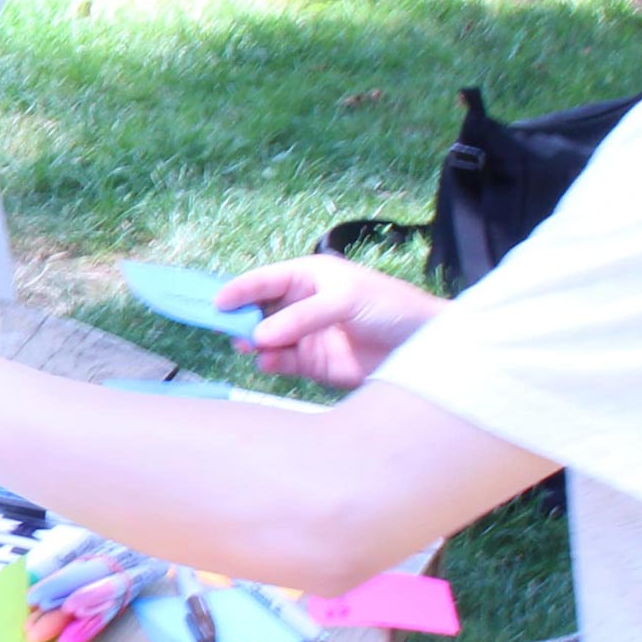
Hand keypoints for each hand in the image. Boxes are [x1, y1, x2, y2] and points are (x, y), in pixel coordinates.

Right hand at [221, 254, 443, 389]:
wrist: (424, 347)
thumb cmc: (391, 307)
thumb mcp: (347, 299)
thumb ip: (303, 317)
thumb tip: (259, 336)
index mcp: (310, 277)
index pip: (266, 280)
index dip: (240, 289)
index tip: (217, 302)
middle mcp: (303, 305)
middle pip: (259, 310)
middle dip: (240, 318)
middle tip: (224, 329)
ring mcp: (306, 335)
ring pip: (266, 338)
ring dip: (253, 343)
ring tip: (248, 346)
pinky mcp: (314, 364)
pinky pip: (282, 362)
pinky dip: (271, 363)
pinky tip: (268, 362)